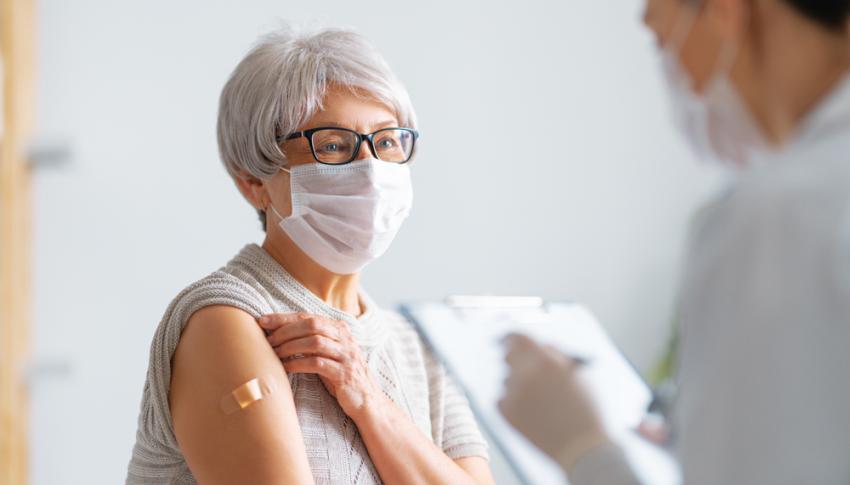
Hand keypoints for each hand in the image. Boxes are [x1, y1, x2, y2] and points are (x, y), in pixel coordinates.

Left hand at [258, 313, 382, 420]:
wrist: (366, 400)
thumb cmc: (340, 375)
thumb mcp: (328, 353)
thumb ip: (311, 341)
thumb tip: (277, 334)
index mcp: (339, 328)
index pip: (308, 316)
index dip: (284, 317)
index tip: (263, 321)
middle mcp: (345, 337)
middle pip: (311, 324)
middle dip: (285, 331)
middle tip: (267, 341)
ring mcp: (346, 355)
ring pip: (315, 342)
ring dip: (290, 347)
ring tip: (274, 354)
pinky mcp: (344, 373)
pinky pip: (318, 363)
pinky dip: (298, 363)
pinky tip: (286, 367)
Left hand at [498, 334, 607, 471]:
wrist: (582, 449)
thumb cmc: (585, 411)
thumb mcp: (578, 374)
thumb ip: (556, 355)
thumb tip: (538, 345)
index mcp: (545, 361)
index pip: (518, 338)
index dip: (514, 338)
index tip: (511, 340)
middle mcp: (525, 374)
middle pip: (507, 355)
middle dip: (515, 358)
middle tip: (523, 367)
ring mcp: (513, 394)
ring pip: (507, 379)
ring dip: (518, 384)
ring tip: (542, 402)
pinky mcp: (506, 413)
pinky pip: (502, 398)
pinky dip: (512, 402)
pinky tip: (532, 413)